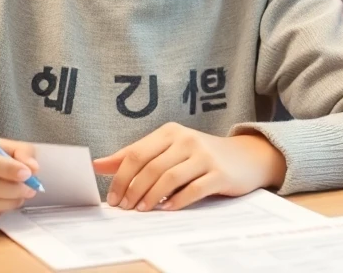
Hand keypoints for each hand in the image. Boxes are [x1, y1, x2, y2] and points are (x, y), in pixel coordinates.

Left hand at [93, 123, 285, 211]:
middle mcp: (188, 140)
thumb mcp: (168, 149)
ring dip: (151, 197)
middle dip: (133, 190)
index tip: (112, 198)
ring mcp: (206, 156)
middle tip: (125, 208)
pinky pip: (193, 190)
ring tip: (142, 210)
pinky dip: (176, 202)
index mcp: (171, 132)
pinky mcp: (220, 173)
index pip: (137, 153)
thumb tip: (97, 164)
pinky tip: (167, 209)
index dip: (121, 177)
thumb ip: (135, 155)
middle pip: (151, 167)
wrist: (245, 157)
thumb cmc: (200, 155)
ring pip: (169, 178)